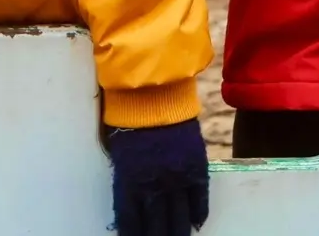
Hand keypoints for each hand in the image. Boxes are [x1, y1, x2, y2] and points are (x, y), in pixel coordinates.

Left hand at [110, 119, 209, 235]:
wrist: (152, 95)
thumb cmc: (127, 120)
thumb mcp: (119, 153)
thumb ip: (126, 180)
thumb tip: (130, 203)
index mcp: (128, 182)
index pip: (130, 221)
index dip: (133, 234)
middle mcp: (153, 185)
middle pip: (155, 225)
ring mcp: (176, 178)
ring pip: (179, 217)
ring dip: (178, 232)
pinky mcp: (196, 168)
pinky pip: (199, 198)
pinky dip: (199, 213)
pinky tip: (196, 224)